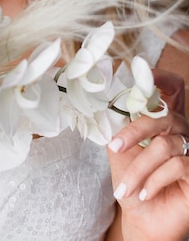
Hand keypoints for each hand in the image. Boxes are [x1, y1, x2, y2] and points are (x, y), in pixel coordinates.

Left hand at [107, 70, 188, 240]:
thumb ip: (116, 126)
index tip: (141, 69)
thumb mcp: (119, 150)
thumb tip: (104, 105)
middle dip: (134, 131)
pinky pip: (176, 166)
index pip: (172, 88)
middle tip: (114, 147)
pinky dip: (154, 180)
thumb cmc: (132, 178)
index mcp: (163, 118)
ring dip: (139, 168)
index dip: (161, 77)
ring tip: (124, 187)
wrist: (143, 217)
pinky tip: (143, 192)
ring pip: (165, 146)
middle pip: (164, 116)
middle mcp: (182, 129)